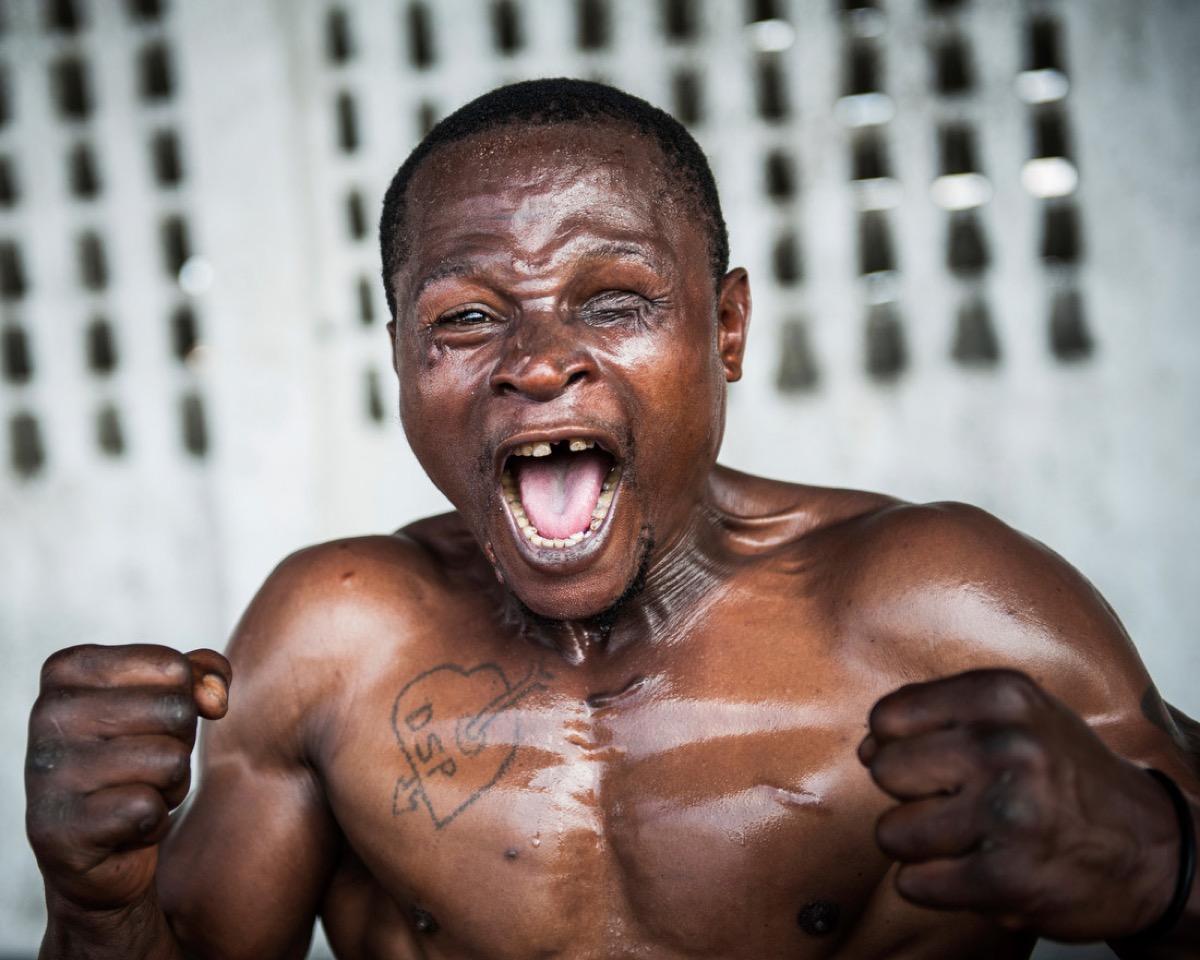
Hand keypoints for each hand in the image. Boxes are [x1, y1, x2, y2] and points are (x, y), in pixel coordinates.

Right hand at [26, 644, 230, 911]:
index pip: (172, 666)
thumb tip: (214, 697)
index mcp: (68, 671)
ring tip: (134, 792)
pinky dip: (152, 821)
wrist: (100, 848)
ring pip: (169, 759)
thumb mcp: (168, 699)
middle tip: (144, 764)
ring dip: (171, 784)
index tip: (150, 724)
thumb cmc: (135, 759)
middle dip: (180, 743)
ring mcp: (50, 771)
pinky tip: (123, 826)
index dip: (184, 699)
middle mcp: (50, 714)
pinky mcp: (62, 828)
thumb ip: (200, 673)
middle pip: (176, 710)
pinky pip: (149, 808)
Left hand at [858, 669, 1180, 940]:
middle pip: (884, 771)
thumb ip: (935, 716)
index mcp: (1001, 696)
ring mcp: (1007, 815)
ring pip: (892, 832)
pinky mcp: (1006, 880)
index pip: (887, 717)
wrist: (1151, 848)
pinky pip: (913, 883)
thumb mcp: (1015, 715)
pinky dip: (933, 884)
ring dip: (919, 844)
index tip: (935, 760)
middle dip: (909, 793)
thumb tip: (864, 749)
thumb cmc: (1063, 773)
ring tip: (965, 838)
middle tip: (955, 801)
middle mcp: (1005, 748)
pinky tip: (972, 871)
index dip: (899, 744)